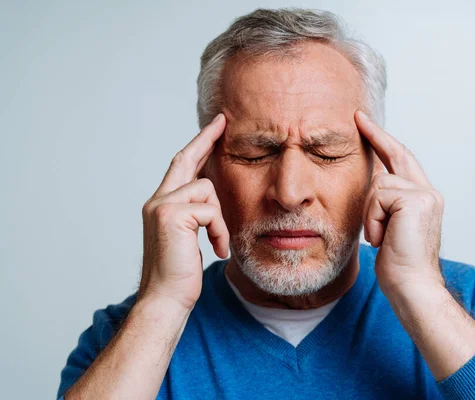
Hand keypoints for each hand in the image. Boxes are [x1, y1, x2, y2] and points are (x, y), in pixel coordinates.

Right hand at [138, 113, 229, 310]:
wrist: (167, 300)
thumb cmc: (181, 274)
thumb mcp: (190, 238)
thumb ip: (196, 214)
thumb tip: (212, 196)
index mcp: (162, 205)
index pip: (181, 166)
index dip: (198, 145)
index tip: (214, 128)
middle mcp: (157, 200)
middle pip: (185, 159)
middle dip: (206, 139)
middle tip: (223, 121)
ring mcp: (162, 205)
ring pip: (207, 189)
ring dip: (220, 220)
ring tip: (218, 244)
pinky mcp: (172, 214)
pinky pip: (211, 209)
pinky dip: (219, 230)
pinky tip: (216, 250)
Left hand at [355, 110, 444, 295]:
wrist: (411, 287)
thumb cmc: (397, 265)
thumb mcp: (387, 227)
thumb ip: (385, 205)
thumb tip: (370, 185)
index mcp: (422, 199)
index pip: (402, 161)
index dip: (385, 141)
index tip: (366, 124)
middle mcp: (428, 193)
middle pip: (397, 155)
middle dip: (376, 134)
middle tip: (358, 117)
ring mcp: (426, 195)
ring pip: (378, 184)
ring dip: (370, 213)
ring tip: (379, 236)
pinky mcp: (417, 201)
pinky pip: (378, 196)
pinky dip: (372, 219)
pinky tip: (381, 238)